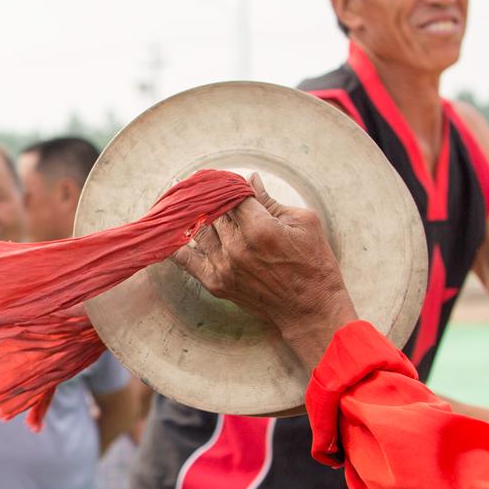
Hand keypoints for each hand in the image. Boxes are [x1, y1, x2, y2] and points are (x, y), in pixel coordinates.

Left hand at [173, 174, 357, 369]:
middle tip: (207, 186)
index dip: (229, 183)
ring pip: (198, 229)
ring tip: (191, 203)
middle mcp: (237, 247)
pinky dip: (178, 243)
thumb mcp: (303, 224)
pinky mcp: (217, 283)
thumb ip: (271, 201)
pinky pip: (186, 259)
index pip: (232, 193)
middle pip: (213, 209)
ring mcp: (224, 267)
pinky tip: (174, 230)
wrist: (310, 309)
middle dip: (212, 197)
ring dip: (196, 215)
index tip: (228, 179)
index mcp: (260, 227)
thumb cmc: (314, 264)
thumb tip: (251, 180)